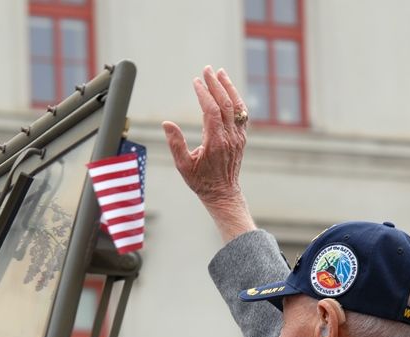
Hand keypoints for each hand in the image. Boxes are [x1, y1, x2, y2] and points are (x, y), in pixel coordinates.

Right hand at [163, 66, 254, 240]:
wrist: (223, 193)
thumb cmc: (201, 181)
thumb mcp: (183, 166)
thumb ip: (175, 144)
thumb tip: (167, 123)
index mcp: (215, 142)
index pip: (211, 111)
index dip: (204, 94)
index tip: (195, 82)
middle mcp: (230, 137)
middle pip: (225, 104)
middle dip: (216, 84)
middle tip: (206, 69)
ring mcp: (238, 137)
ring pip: (236, 107)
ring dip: (229, 88)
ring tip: (220, 73)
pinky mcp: (241, 138)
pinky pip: (242, 115)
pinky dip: (236, 100)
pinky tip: (230, 90)